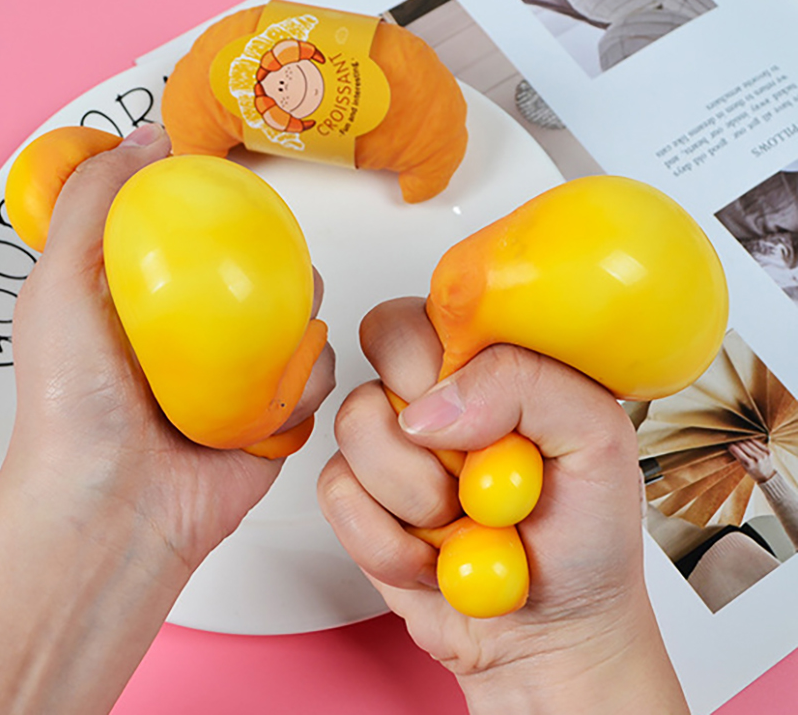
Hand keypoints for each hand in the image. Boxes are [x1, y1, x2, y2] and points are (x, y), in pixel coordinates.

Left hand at [0, 123, 334, 713]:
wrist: (116, 509)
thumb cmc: (76, 408)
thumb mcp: (63, 284)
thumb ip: (98, 204)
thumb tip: (148, 141)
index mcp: (157, 304)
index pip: (210, 242)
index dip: (235, 215)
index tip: (250, 201)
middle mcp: (201, 340)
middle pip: (267, 279)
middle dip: (285, 266)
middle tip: (275, 272)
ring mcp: (240, 380)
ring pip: (302, 325)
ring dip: (302, 326)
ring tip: (275, 346)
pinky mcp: (273, 417)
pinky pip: (314, 380)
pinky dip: (305, 382)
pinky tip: (274, 397)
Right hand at [318, 297, 686, 714]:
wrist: (552, 632)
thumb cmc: (585, 536)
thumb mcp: (597, 441)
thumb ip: (527, 385)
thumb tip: (432, 404)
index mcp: (491, 359)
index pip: (437, 301)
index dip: (445, 349)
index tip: (481, 409)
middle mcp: (437, 391)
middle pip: (380, 340)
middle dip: (429, 417)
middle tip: (471, 464)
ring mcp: (393, 444)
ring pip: (354, 423)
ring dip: (416, 492)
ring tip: (462, 520)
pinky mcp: (360, 500)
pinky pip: (337, 495)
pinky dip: (389, 541)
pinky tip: (431, 556)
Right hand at [728, 438, 774, 483]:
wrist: (768, 476)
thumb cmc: (753, 472)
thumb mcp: (744, 467)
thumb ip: (738, 457)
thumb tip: (731, 446)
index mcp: (749, 464)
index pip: (737, 451)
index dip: (731, 446)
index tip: (728, 444)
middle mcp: (757, 458)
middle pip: (742, 445)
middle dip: (736, 443)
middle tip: (733, 441)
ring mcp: (763, 454)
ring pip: (749, 442)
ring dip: (743, 441)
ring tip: (740, 441)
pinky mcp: (768, 452)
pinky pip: (757, 442)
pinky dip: (751, 441)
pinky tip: (748, 441)